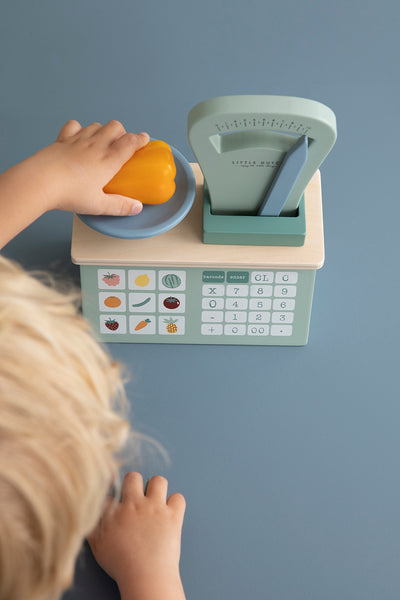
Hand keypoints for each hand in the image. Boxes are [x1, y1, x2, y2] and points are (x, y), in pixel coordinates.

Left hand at [30, 120, 148, 215]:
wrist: (41, 181)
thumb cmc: (69, 194)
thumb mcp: (99, 205)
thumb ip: (120, 206)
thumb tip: (136, 208)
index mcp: (108, 160)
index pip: (130, 142)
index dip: (140, 139)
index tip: (145, 139)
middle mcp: (95, 145)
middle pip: (115, 126)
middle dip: (122, 132)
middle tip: (122, 144)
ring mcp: (78, 140)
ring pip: (97, 125)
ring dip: (103, 130)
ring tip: (103, 141)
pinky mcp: (62, 139)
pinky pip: (74, 126)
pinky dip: (80, 128)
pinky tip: (79, 137)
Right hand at [88, 472, 185, 599]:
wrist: (146, 576)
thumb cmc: (121, 564)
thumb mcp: (98, 545)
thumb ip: (95, 524)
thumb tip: (96, 509)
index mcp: (116, 511)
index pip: (112, 492)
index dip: (114, 498)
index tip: (117, 506)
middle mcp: (136, 504)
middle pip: (134, 477)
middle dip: (134, 483)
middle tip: (136, 498)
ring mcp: (157, 508)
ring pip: (159, 481)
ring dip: (157, 489)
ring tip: (154, 502)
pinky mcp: (174, 516)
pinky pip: (178, 498)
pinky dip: (175, 503)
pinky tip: (170, 512)